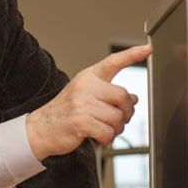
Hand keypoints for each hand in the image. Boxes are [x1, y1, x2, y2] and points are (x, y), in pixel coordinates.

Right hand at [26, 45, 151, 159]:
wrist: (39, 129)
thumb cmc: (64, 113)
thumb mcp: (85, 97)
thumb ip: (108, 95)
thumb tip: (133, 98)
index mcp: (88, 77)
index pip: (112, 62)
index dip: (132, 54)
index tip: (147, 48)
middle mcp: (85, 87)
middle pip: (123, 96)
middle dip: (127, 112)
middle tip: (120, 119)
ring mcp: (81, 104)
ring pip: (117, 118)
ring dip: (116, 129)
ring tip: (105, 129)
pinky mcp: (80, 121)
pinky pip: (108, 132)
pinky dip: (108, 139)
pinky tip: (99, 137)